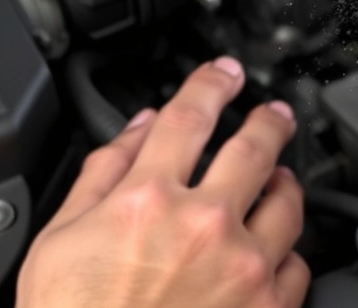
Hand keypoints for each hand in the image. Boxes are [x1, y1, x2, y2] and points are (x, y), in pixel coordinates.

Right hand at [15, 57, 308, 307]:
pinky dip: (288, 250)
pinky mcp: (268, 307)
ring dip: (286, 182)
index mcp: (148, 200)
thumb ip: (102, 174)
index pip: (188, 116)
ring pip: (288, 202)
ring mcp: (243, 267)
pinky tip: (275, 249)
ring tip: (280, 179)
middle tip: (274, 113)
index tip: (223, 74)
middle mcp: (204, 225)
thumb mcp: (59, 240)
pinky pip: (297, 264)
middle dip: (269, 120)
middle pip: (254, 147)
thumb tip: (136, 130)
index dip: (210, 83)